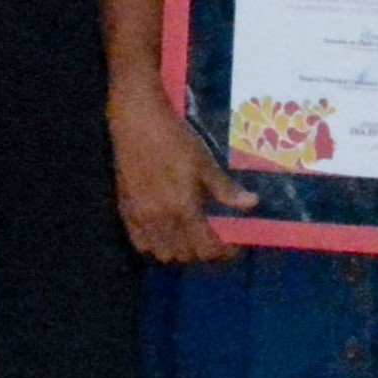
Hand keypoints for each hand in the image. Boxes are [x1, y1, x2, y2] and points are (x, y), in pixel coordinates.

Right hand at [111, 91, 254, 265]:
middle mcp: (161, 220)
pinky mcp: (126, 211)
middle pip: (185, 255)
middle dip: (203, 251)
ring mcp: (141, 217)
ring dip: (179, 251)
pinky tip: (164, 231)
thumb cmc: (175, 139)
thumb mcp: (204, 162)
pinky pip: (140, 243)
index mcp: (184, 208)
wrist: (137, 121)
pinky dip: (155, 245)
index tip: (233, 245)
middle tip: (214, 237)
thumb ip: (225, 189)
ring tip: (189, 235)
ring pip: (162, 253)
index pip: (206, 248)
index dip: (223, 252)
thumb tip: (252, 204)